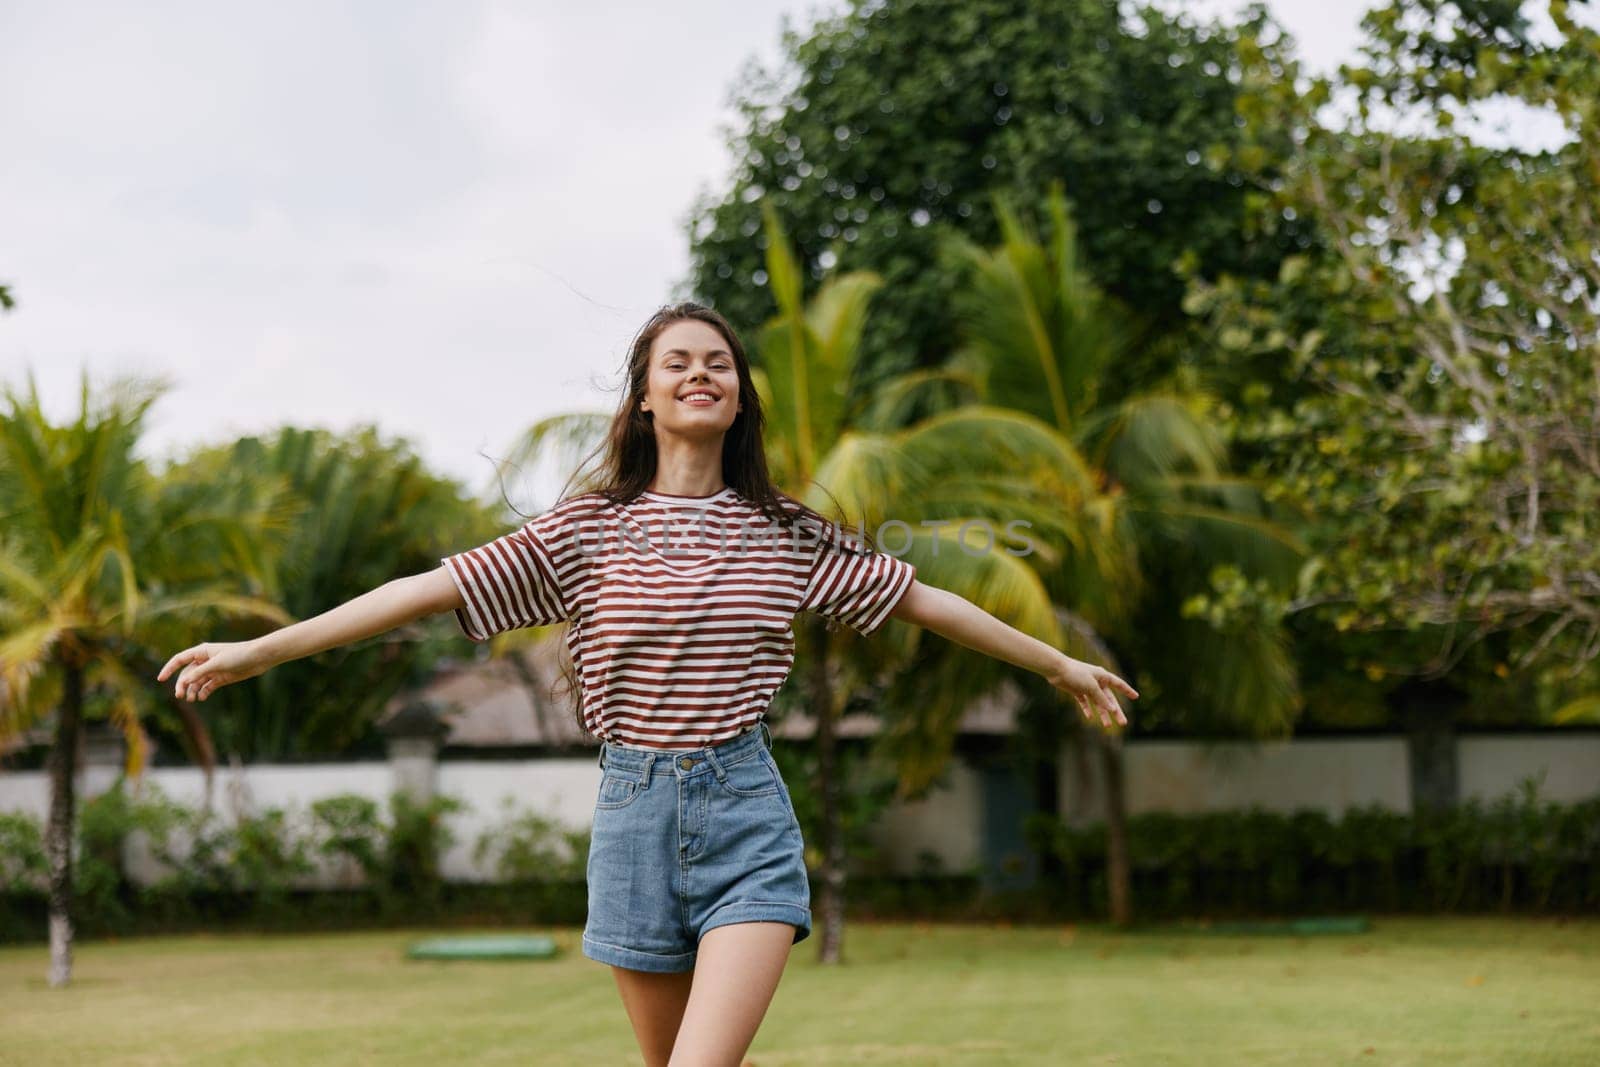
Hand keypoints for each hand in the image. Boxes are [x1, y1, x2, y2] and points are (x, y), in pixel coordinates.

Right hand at [156, 640, 270, 701]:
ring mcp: (213, 670)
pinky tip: (201, 698)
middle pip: (187, 674)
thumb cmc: (238, 655)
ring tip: (192, 699)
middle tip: (180, 696)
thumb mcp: (217, 664)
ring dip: (192, 690)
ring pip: (197, 682)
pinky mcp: (221, 678)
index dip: (169, 669)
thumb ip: (200, 673)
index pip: (180, 660)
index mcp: (202, 652)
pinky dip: (203, 693)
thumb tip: (184, 681)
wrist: (259, 658)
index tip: (160, 680)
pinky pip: (207, 687)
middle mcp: (205, 660)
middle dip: (182, 685)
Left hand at [1047, 655, 1137, 728]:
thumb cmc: (1076, 674)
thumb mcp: (1091, 687)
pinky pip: (1085, 702)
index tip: (1136, 697)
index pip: (1119, 684)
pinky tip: (1089, 717)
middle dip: (1116, 711)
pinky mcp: (1077, 690)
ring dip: (1102, 714)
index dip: (1127, 691)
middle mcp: (1097, 681)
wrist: (1057, 669)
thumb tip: (1112, 709)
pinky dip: (1087, 709)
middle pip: (1109, 699)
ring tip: (1107, 726)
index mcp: (1103, 676)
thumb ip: (1102, 699)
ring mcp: (1087, 686)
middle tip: (1123, 723)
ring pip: (1098, 703)